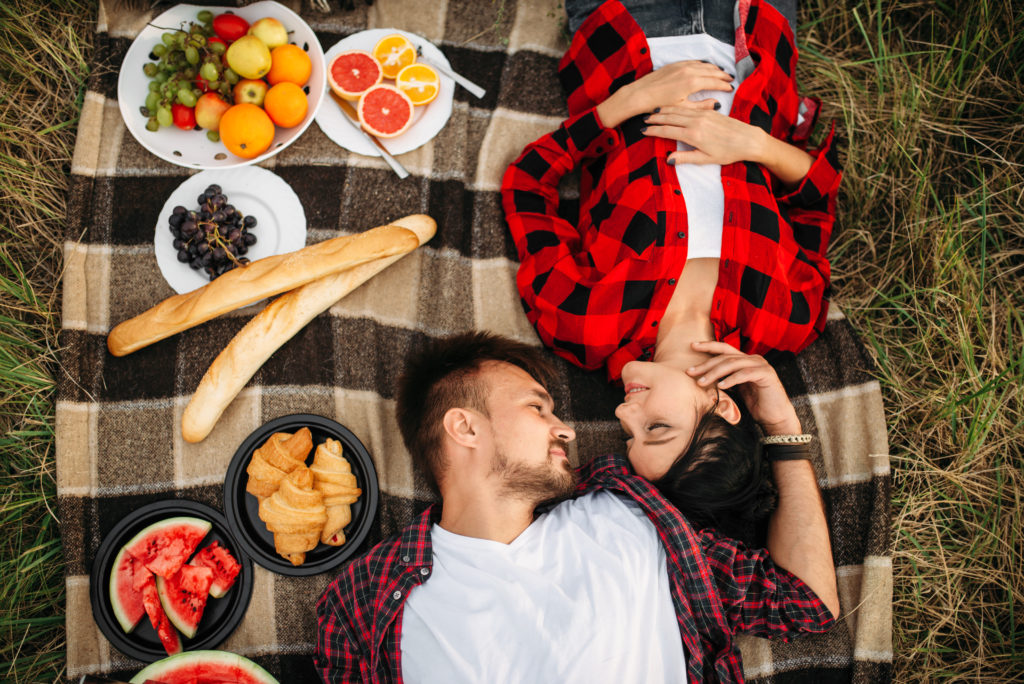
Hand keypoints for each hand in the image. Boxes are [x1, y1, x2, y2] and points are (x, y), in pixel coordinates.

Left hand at [596, 60, 732, 127]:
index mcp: (693, 82)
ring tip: (721, 72)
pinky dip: (702, 64)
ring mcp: (681, 65)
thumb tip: (716, 103)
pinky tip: (704, 67)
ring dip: (714, 68)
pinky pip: (694, 62)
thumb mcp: (683, 108)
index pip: (715, 81)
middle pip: (711, 71)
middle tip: (730, 79)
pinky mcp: (674, 64)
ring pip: (703, 65)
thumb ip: (701, 106)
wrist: (639, 94)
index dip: (724, 85)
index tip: (731, 88)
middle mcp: (689, 71)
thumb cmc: (659, 104)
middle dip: (722, 75)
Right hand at [641, 107, 766, 165]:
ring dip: (664, 111)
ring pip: (678, 111)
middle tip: (643, 119)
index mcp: (693, 135)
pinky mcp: (709, 111)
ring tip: (653, 112)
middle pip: (670, 118)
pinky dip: (676, 107)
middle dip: (655, 118)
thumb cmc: (728, 152)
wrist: (748, 140)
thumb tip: (668, 159)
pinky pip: (688, 108)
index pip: (667, 131)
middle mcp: (696, 122)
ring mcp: (703, 114)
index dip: (654, 131)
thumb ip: (685, 158)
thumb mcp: (706, 159)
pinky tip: (671, 108)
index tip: (643, 131)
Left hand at [686, 341, 800, 434]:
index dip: (708, 346)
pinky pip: (745, 374)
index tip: (692, 346)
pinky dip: (731, 379)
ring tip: (701, 382)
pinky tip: (720, 386)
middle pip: (725, 357)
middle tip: (690, 372)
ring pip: (733, 364)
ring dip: (715, 373)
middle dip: (706, 364)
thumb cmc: (756, 405)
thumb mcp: (737, 390)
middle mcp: (753, 359)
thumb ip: (725, 380)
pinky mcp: (766, 374)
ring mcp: (761, 365)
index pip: (724, 349)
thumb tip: (702, 378)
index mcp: (745, 360)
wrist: (776, 418)